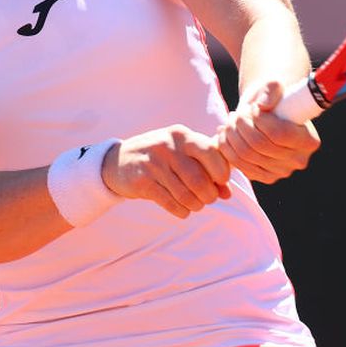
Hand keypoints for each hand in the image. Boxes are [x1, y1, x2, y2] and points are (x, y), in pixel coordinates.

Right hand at [101, 125, 231, 218]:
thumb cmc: (160, 157)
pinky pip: (171, 203)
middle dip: (209, 195)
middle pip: (200, 179)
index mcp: (182, 135)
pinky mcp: (142, 181)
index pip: (211, 153)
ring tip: (196, 205)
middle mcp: (168, 146)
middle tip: (208, 199)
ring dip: (196, 205)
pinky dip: (182, 211)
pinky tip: (182, 210)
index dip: (222, 172)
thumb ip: (207, 167)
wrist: (118, 161)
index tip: (221, 183)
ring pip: (186, 195)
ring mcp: (153, 164)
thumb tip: (227, 193)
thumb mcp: (182, 153)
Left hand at [218, 81, 320, 183]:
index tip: (253, 107)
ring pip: (246, 156)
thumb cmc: (273, 99)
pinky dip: (227, 148)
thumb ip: (271, 89)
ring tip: (230, 121)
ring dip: (232, 135)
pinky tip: (226, 134)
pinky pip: (240, 165)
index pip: (280, 134)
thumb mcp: (273, 87)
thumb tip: (262, 105)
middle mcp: (298, 160)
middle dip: (242, 126)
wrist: (266, 115)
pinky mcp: (264, 177)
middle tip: (236, 114)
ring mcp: (281, 172)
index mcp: (309, 140)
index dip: (260, 120)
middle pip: (260, 145)